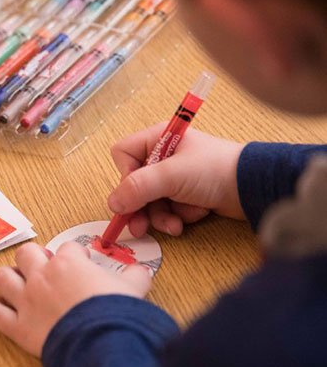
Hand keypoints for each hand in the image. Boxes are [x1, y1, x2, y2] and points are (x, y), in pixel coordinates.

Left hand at [0, 242, 152, 356]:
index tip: (81, 263)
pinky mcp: (18, 326)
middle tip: (43, 268)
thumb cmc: (117, 313)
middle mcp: (42, 276)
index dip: (76, 255)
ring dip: (8, 279)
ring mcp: (27, 300)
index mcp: (69, 264)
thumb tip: (142, 271)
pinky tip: (0, 309)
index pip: (68, 248)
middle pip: (26, 253)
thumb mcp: (133, 289)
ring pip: (2, 277)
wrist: (103, 342)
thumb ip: (135, 276)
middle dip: (33, 258)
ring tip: (17, 284)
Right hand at [108, 124, 245, 236]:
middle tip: (140, 227)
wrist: (254, 187)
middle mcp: (163, 156)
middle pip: (135, 184)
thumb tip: (113, 203)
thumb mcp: (171, 176)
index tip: (136, 190)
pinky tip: (194, 215)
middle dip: (142, 207)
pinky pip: (168, 209)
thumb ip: (138, 188)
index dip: (125, 175)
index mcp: (158, 139)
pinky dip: (178, 216)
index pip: (123, 154)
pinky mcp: (186, 194)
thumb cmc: (214, 170)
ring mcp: (175, 177)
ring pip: (150, 201)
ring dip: (161, 216)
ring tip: (176, 224)